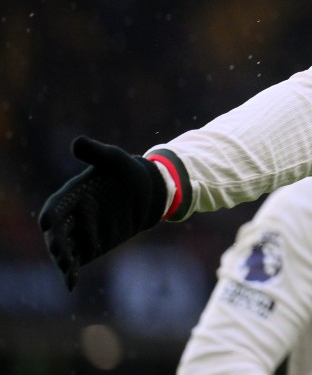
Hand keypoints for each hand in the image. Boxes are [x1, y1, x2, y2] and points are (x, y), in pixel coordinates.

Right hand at [38, 136, 167, 289]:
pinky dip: (71, 272)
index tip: (48, 222)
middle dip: (55, 241)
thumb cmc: (130, 172)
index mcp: (73, 194)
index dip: (52, 213)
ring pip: (65, 249)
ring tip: (66, 267)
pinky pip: (77, 260)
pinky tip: (71, 283)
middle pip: (57, 231)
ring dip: (62, 259)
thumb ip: (98, 153)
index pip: (57, 205)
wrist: (150, 193)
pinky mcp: (91, 247)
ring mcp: (80, 232)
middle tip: (58, 250)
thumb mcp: (116, 159)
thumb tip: (76, 142)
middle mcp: (72, 215)